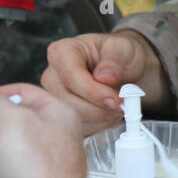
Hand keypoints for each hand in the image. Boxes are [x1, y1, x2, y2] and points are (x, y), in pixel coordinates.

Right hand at [41, 30, 168, 135]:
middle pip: (66, 100)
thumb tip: (105, 76)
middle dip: (96, 109)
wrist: (124, 67)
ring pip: (69, 118)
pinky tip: (109, 116)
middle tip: (120, 106)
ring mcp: (55, 96)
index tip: (115, 100)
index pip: (71, 76)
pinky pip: (74, 128)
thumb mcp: (122, 48)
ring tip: (117, 109)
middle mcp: (53, 74)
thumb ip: (114, 60)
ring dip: (98, 120)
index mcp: (62, 51)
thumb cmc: (118, 54)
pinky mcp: (61, 114)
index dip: (93, 92)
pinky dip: (96, 127)